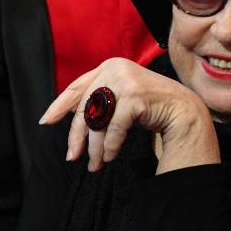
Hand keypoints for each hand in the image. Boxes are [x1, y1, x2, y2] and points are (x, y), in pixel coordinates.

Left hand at [40, 58, 219, 172]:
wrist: (184, 111)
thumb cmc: (151, 106)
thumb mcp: (121, 97)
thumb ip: (99, 99)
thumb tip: (69, 115)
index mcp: (108, 66)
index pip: (76, 87)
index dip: (59, 106)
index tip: (46, 122)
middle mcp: (115, 68)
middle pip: (85, 106)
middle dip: (77, 136)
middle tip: (72, 157)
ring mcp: (126, 80)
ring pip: (98, 120)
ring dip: (95, 147)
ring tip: (95, 164)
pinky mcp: (136, 95)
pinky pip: (114, 128)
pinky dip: (110, 146)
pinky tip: (110, 157)